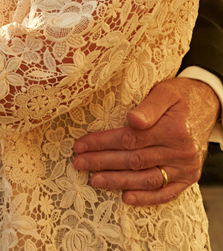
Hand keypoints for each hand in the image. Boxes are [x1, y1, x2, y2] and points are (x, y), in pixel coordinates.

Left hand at [73, 78, 220, 204]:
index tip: (82, 144)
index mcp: (174, 129)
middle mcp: (181, 152)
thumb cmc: (182, 96)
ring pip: (146, 179)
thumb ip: (149, 106)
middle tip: (79, 162)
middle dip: (103, 162)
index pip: (130, 139)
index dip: (104, 142)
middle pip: (134, 160)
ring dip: (118, 181)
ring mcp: (185, 168)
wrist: (208, 107)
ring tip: (94, 180)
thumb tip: (131, 119)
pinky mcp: (188, 178)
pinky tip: (126, 198)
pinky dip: (145, 198)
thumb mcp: (167, 91)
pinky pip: (165, 193)